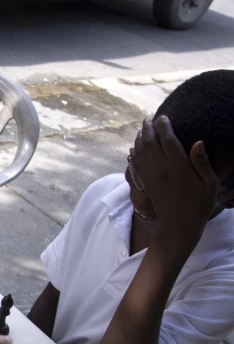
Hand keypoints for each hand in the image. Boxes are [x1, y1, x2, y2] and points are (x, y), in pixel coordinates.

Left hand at [131, 116, 217, 240]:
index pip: (168, 140)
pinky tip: (134, 148)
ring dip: (139, 139)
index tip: (162, 117)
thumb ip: (202, 162)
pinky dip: (133, 154)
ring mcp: (151, 177)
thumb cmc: (199, 205)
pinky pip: (136, 165)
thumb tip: (198, 142)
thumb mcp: (209, 184)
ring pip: (140, 153)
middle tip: (147, 120)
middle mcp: (162, 170)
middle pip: (150, 144)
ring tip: (141, 130)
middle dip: (148, 129)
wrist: (179, 226)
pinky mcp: (145, 184)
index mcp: (179, 167)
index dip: (163, 127)